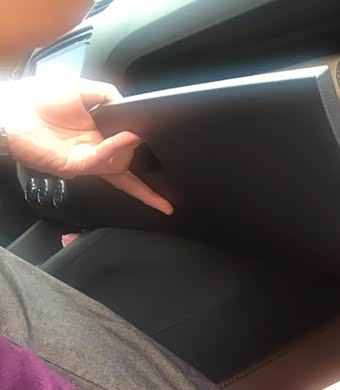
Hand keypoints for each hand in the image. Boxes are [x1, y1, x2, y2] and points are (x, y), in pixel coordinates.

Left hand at [3, 77, 172, 214]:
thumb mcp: (82, 89)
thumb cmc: (37, 97)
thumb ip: (109, 95)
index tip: (166, 192)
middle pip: (127, 169)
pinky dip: (116, 149)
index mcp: (97, 137)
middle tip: (142, 138)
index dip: (146, 177)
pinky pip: (102, 161)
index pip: (126, 159)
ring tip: (135, 135)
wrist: (11, 107)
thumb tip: (130, 106)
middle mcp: (93, 153)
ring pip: (118, 165)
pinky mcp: (74, 166)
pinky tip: (126, 137)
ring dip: (128, 150)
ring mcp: (83, 162)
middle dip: (142, 161)